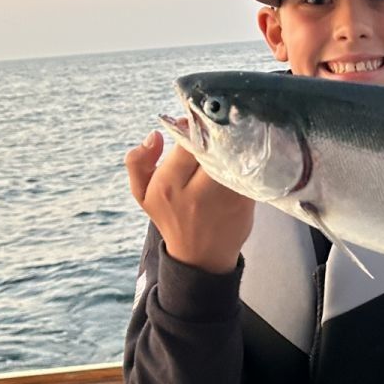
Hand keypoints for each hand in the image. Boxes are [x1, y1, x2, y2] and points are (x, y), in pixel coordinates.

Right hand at [124, 130, 255, 273]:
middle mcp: (196, 191)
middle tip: (212, 131)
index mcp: (168, 185)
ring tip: (227, 143)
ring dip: (230, 144)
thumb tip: (155, 135)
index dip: (191, 128)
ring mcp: (224, 196)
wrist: (200, 257)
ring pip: (231, 154)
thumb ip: (137, 162)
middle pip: (211, 145)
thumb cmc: (171, 217)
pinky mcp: (245, 201)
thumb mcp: (143, 194)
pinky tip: (238, 160)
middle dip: (213, 134)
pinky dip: (243, 160)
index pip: (185, 142)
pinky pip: (246, 168)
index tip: (193, 126)